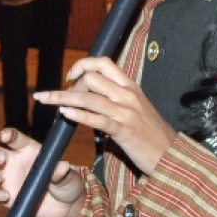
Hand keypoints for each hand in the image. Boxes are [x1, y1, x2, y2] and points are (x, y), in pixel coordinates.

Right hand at [0, 128, 85, 216]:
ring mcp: (7, 179)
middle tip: (0, 158)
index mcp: (29, 151)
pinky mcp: (4, 196)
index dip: (9, 135)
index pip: (16, 139)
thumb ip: (63, 172)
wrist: (66, 208)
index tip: (6, 136)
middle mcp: (14, 163)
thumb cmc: (67, 185)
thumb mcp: (69, 177)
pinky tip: (4, 196)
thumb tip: (62, 167)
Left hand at [34, 58, 175, 175]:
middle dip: (69, 86)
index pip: (103, 63)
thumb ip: (117, 99)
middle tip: (62, 100)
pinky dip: (78, 115)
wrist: (171, 153)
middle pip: (91, 78)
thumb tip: (91, 95)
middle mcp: (128, 96)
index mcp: (131, 87)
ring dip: (61, 98)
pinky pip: (97, 119)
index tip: (70, 76)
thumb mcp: (137, 108)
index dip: (82, 65)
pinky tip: (65, 115)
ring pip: (88, 98)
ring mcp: (126, 113)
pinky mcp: (123, 131)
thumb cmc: (152, 132)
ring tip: (44, 100)